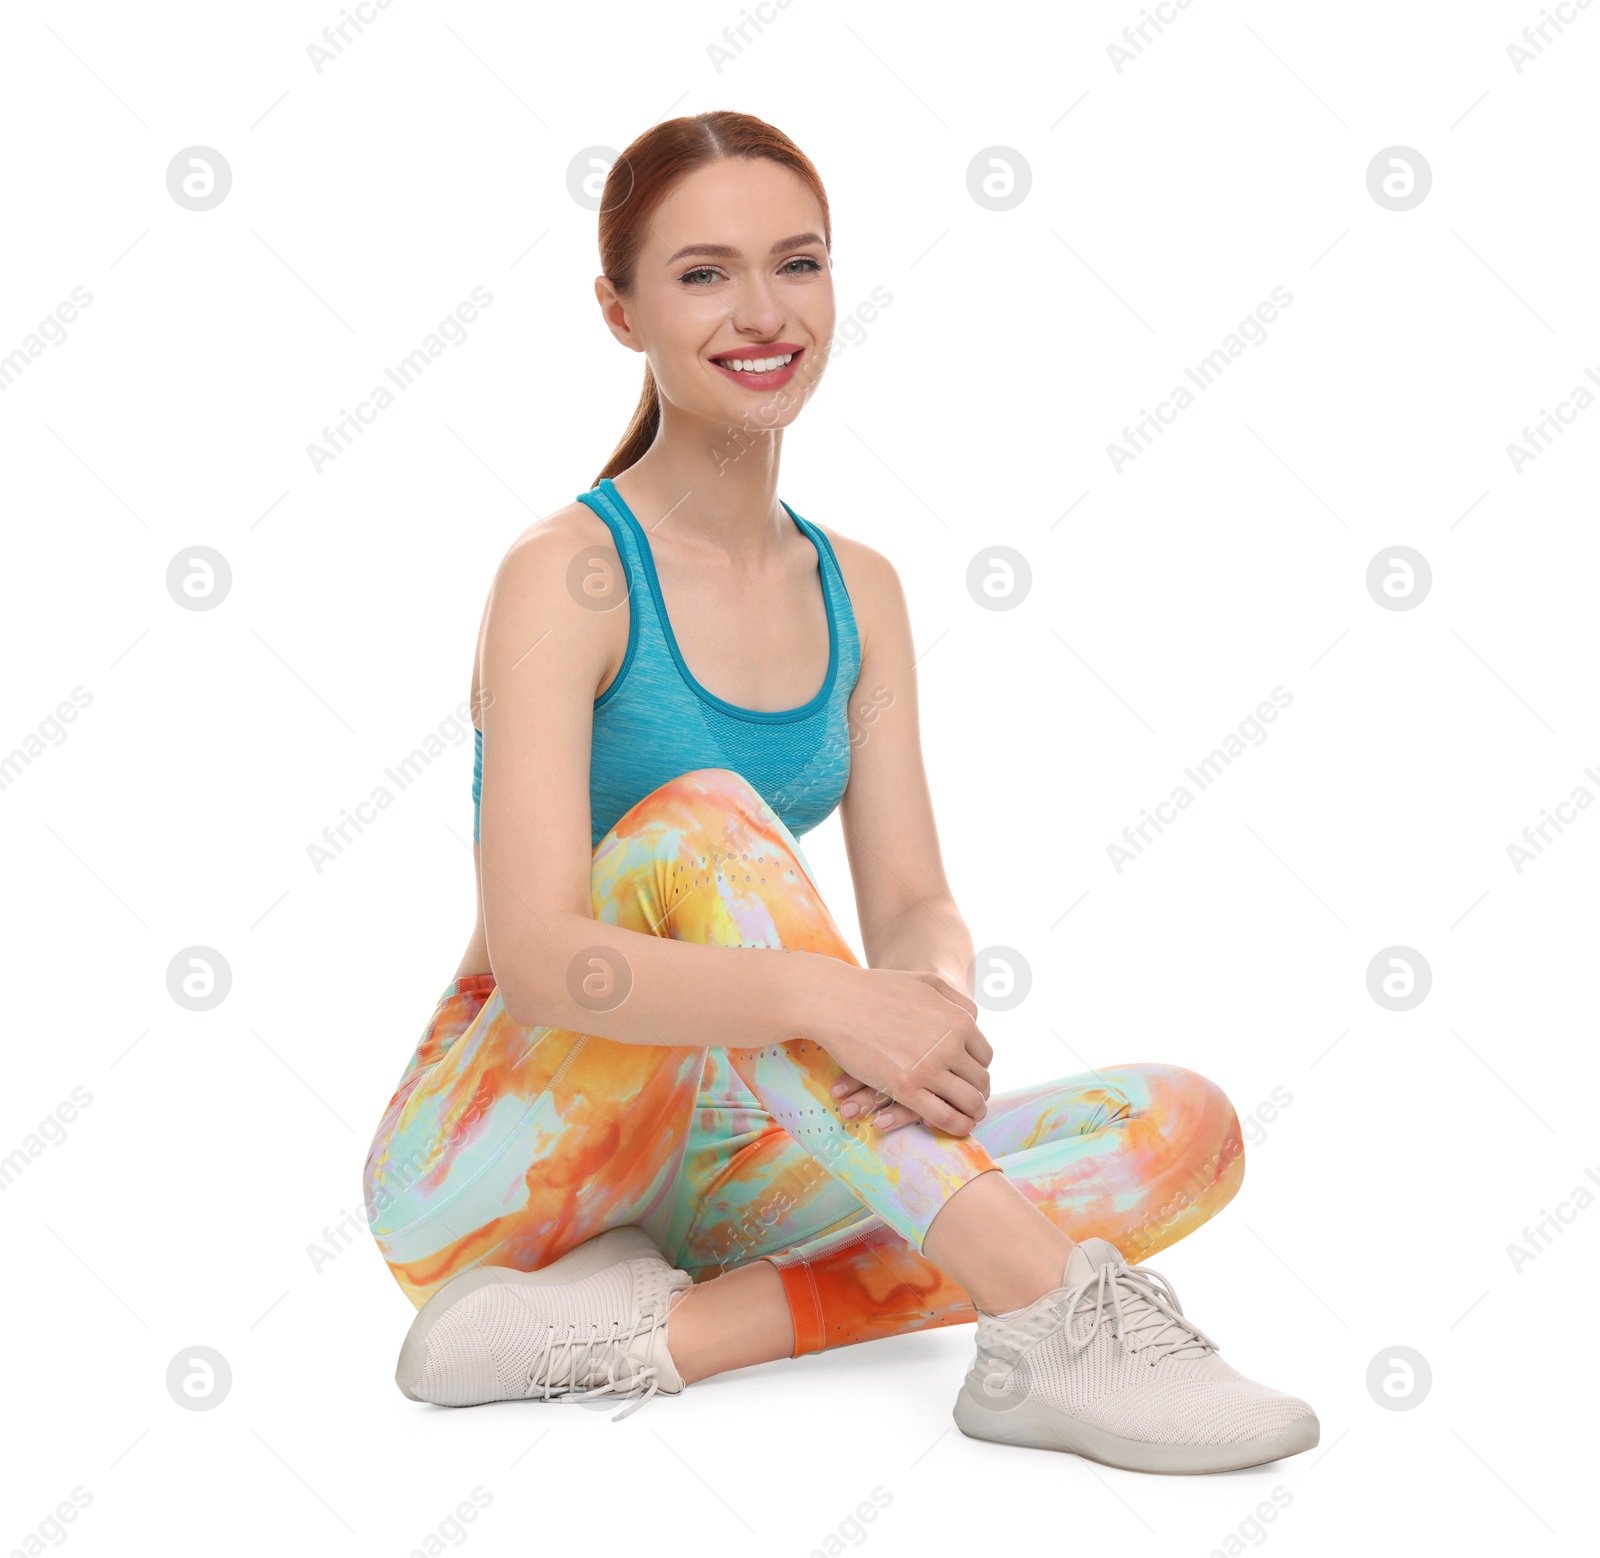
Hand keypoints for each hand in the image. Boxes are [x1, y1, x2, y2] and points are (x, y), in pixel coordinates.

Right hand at [810, 964, 990, 1134]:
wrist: (837, 1000)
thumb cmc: (878, 988)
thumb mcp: (927, 982)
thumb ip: (956, 1000)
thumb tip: (974, 1019)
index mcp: (959, 1021)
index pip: (984, 1056)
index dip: (978, 1070)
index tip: (969, 1078)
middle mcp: (950, 1045)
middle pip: (980, 1080)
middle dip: (978, 1093)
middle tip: (972, 1102)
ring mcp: (928, 1068)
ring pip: (968, 1102)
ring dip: (973, 1113)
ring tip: (969, 1117)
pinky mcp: (906, 1088)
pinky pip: (944, 1116)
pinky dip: (956, 1126)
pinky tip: (956, 1127)